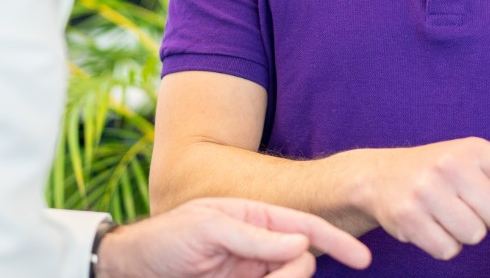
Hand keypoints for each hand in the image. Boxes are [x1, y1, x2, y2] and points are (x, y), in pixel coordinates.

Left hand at [96, 196, 370, 277]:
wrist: (127, 270)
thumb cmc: (165, 237)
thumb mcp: (208, 226)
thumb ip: (255, 235)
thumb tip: (304, 242)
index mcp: (257, 217)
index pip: (307, 226)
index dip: (337, 240)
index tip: (362, 257)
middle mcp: (260, 245)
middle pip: (300, 261)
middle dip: (294, 272)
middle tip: (259, 276)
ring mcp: (250, 272)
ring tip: (228, 275)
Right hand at [352, 137, 489, 260]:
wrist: (379, 176)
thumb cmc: (437, 170)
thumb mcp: (472, 164)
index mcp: (474, 149)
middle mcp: (451, 166)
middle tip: (468, 204)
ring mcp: (428, 192)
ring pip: (475, 236)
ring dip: (466, 232)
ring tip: (447, 213)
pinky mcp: (409, 219)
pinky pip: (449, 250)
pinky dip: (445, 245)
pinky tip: (432, 226)